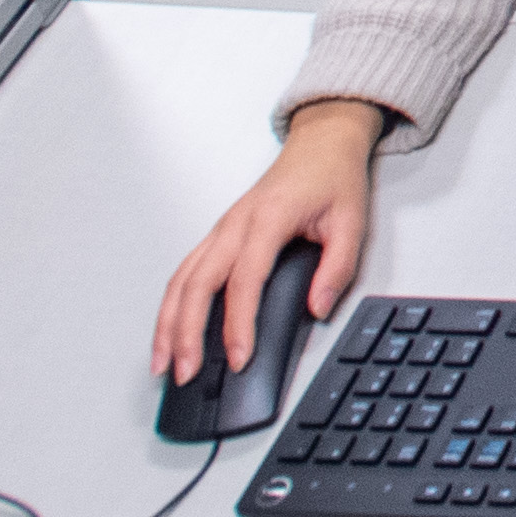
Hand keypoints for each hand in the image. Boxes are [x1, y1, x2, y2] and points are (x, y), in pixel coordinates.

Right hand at [155, 99, 381, 385]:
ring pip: (181, 281)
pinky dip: (172, 305)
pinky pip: (184, 272)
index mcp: (267, 220)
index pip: (244, 281)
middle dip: (186, 333)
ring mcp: (220, 230)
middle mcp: (234, 225)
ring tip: (164, 363)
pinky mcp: (217, 235)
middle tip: (185, 372)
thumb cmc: (332, 178)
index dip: (238, 324)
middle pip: (197, 285)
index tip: (239, 358)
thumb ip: (337, 267)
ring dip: (168, 324)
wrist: (321, 143)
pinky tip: (169, 330)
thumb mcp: (351, 221)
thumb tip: (317, 307)